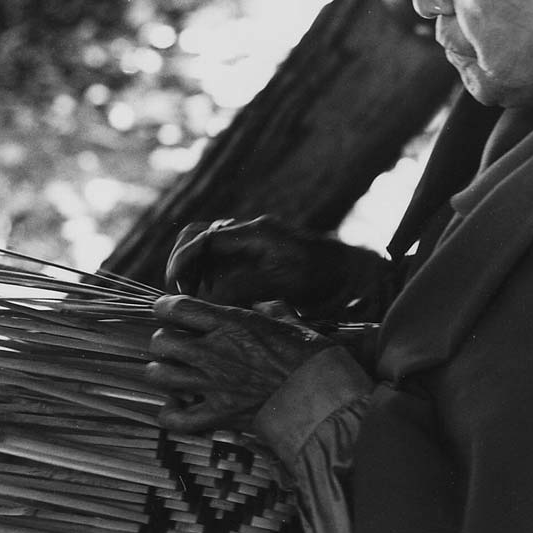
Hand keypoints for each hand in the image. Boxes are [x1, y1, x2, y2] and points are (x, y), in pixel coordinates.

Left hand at [147, 294, 333, 433]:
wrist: (323, 399)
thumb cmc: (312, 357)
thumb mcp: (295, 323)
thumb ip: (274, 310)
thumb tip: (264, 305)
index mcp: (231, 323)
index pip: (177, 307)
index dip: (165, 307)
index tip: (167, 310)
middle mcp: (214, 351)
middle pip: (161, 341)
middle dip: (164, 342)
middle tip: (174, 345)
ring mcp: (213, 385)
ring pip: (160, 376)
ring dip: (162, 373)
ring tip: (171, 373)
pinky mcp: (218, 415)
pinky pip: (176, 419)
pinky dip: (170, 414)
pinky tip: (176, 406)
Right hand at [165, 215, 381, 315]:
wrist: (357, 274)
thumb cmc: (327, 279)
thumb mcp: (284, 286)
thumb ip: (244, 289)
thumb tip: (205, 300)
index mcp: (257, 233)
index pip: (205, 237)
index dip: (183, 261)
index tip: (176, 287)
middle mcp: (251, 232)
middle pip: (197, 233)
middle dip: (181, 261)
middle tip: (178, 292)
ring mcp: (252, 242)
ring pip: (205, 245)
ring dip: (192, 269)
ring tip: (191, 297)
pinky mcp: (255, 255)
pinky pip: (220, 258)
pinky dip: (207, 275)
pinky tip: (209, 297)